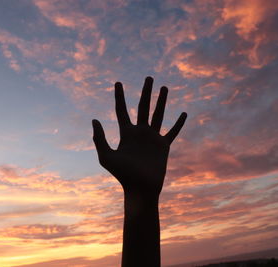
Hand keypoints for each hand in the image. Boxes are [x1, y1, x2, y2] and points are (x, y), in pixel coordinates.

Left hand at [92, 76, 186, 196]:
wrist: (141, 189)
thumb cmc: (122, 175)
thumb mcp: (106, 156)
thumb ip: (99, 138)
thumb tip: (94, 119)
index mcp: (126, 133)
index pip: (122, 110)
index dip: (119, 96)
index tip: (117, 82)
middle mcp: (140, 133)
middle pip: (143, 107)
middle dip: (146, 92)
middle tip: (149, 77)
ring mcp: (152, 138)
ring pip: (158, 114)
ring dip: (161, 101)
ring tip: (164, 87)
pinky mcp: (163, 146)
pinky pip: (172, 132)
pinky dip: (179, 123)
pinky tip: (183, 113)